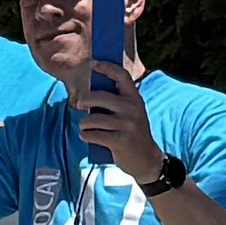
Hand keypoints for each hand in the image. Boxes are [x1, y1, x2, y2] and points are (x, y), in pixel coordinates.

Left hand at [74, 64, 166, 179]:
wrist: (147, 161)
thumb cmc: (132, 134)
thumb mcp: (131, 114)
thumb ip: (117, 103)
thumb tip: (91, 92)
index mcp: (135, 99)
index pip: (122, 76)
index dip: (107, 67)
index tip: (93, 64)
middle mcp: (133, 109)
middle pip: (99, 96)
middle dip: (84, 100)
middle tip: (78, 104)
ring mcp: (128, 125)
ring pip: (93, 118)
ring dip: (84, 124)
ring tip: (85, 127)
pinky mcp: (121, 140)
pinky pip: (93, 134)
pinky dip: (86, 136)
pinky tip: (87, 137)